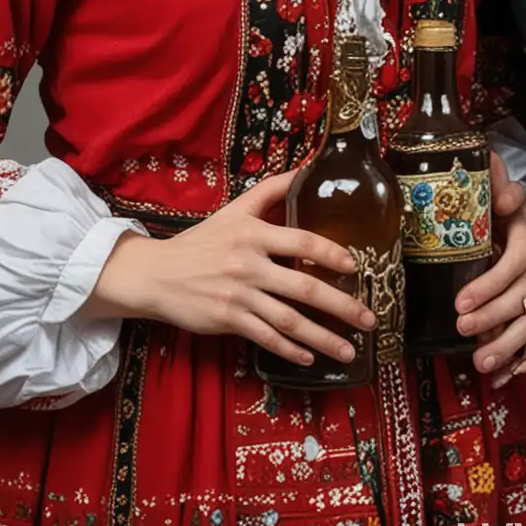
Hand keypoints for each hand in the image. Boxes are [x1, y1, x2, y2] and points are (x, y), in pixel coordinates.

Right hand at [83, 169, 377, 367]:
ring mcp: (239, 295)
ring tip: (349, 350)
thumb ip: (273, 189)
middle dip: (342, 305)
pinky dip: (289, 349)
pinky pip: (266, 337)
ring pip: (289, 320)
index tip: (355, 266)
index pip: (303, 242)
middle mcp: (249, 264)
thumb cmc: (202, 241)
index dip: (331, 254)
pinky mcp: (227, 320)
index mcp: (254, 234)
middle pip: (304, 287)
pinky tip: (309, 358)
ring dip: (323, 338)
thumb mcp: (237, 209)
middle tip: (370, 318)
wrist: (156, 273)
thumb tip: (309, 168)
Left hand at [453, 153, 525, 387]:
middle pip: (521, 300)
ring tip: (480, 363)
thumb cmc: (512, 222)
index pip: (514, 264)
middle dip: (492, 319)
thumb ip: (496, 184)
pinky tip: (505, 377)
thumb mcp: (506, 199)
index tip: (460, 302)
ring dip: (508, 348)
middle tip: (462, 330)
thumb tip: (487, 158)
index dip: (489, 285)